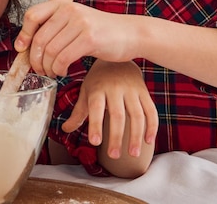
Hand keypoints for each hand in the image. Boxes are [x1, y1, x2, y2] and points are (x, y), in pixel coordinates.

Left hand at [15, 0, 138, 76]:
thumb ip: (54, 28)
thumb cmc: (100, 32)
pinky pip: (63, 59)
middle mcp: (69, 10)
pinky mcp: (89, 38)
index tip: (21, 49)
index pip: (32, 16)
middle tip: (39, 70)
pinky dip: (59, 70)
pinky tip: (63, 72)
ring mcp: (80, 23)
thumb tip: (26, 46)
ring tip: (52, 72)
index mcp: (62, 4)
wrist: (130, 33)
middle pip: (39, 38)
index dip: (23, 35)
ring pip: (50, 51)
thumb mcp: (75, 22)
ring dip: (47, 67)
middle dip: (35, 59)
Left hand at [63, 60, 157, 176]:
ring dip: (136, 136)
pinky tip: (148, 141)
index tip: (95, 142)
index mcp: (98, 88)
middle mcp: (115, 88)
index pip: (96, 108)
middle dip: (116, 137)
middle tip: (113, 155)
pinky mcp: (144, 92)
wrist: (117, 60)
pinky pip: (151, 111)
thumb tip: (65, 130)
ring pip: (137, 115)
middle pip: (117, 115)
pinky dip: (152, 127)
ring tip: (133, 154)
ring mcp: (132, 90)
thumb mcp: (86, 92)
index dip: (95, 125)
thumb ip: (78, 113)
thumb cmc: (98, 80)